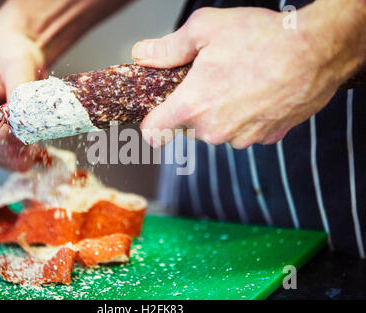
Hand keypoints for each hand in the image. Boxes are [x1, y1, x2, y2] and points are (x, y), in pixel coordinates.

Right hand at [0, 28, 45, 170]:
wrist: (9, 59)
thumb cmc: (8, 56)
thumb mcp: (17, 63)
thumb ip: (20, 91)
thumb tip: (25, 117)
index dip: (19, 125)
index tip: (30, 109)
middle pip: (5, 149)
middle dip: (28, 133)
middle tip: (35, 111)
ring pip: (13, 160)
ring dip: (31, 141)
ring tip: (29, 117)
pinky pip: (19, 163)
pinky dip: (32, 149)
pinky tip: (32, 129)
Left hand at [133, 3, 365, 147]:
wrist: (316, 50)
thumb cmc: (261, 38)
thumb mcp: (205, 29)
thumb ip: (168, 48)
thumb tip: (142, 55)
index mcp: (192, 106)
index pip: (154, 132)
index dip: (152, 123)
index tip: (156, 116)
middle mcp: (214, 130)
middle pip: (190, 127)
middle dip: (194, 107)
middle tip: (211, 80)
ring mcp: (242, 137)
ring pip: (219, 130)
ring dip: (223, 112)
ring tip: (240, 83)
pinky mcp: (267, 138)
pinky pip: (246, 130)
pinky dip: (248, 117)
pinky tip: (260, 93)